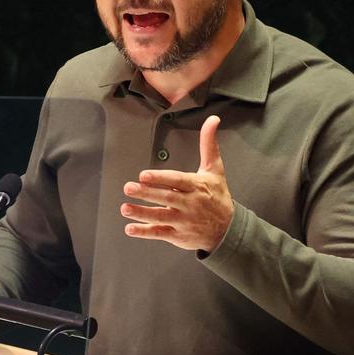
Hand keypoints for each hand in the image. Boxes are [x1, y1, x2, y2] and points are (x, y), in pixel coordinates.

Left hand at [120, 115, 233, 252]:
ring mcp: (183, 221)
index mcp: (197, 186)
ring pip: (160, 217)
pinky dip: (144, 231)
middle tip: (128, 187)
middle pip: (166, 198)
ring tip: (125, 208)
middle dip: (146, 193)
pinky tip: (130, 228)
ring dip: (141, 213)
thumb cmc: (218, 196)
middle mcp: (190, 204)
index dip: (160, 178)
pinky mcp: (178, 235)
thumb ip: (209, 144)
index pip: (177, 181)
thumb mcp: (215, 170)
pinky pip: (159, 233)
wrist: (227, 230)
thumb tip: (213, 119)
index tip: (144, 175)